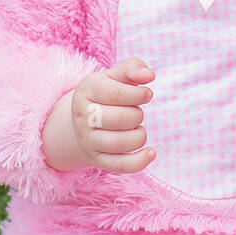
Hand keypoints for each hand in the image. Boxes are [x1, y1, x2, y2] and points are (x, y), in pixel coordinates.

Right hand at [70, 57, 156, 173]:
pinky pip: (119, 166)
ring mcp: (88, 140)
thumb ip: (133, 68)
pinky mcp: (97, 159)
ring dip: (139, 135)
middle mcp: (83, 117)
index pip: (114, 94)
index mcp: (87, 91)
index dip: (137, 94)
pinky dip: (139, 162)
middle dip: (137, 115)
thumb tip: (149, 75)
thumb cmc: (107, 91)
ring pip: (119, 143)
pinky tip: (151, 153)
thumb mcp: (115, 75)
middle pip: (118, 119)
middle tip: (136, 112)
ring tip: (138, 129)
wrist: (84, 117)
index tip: (147, 94)